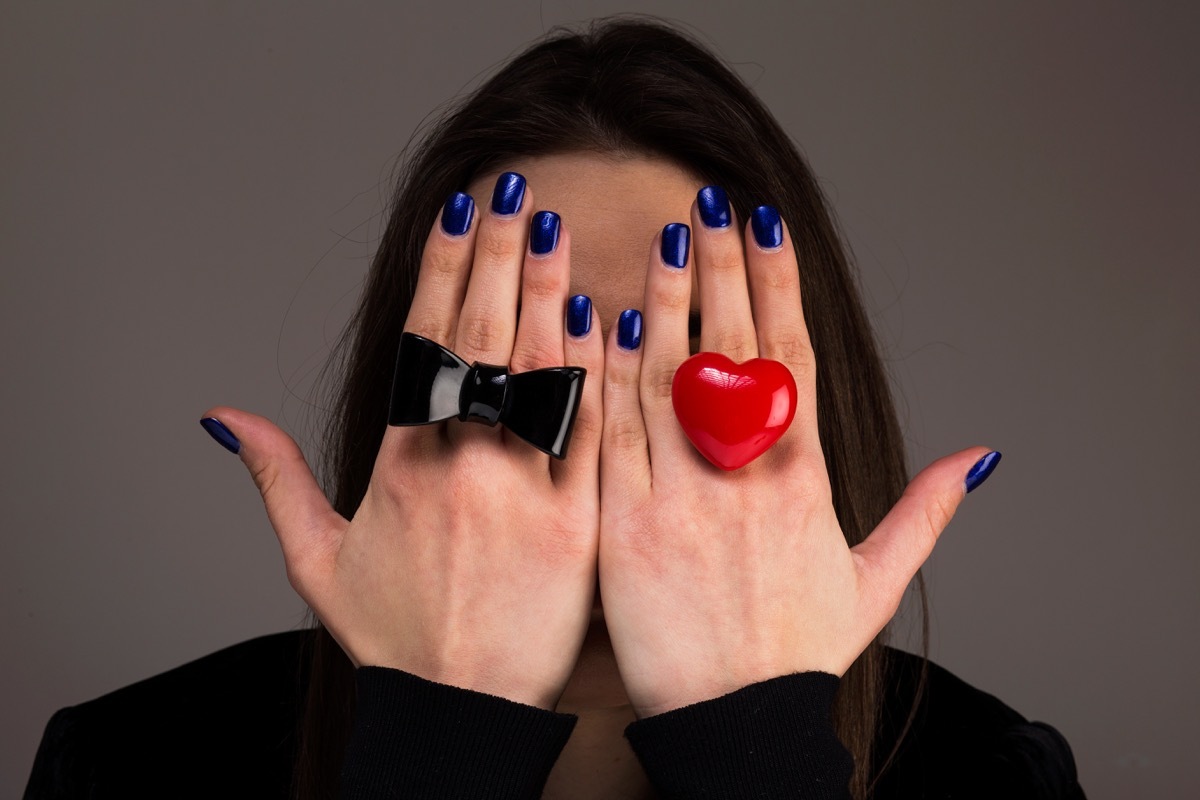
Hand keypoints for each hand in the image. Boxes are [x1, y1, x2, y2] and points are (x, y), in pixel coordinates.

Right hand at [203, 174, 604, 710]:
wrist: (462, 713)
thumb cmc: (395, 640)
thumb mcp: (314, 562)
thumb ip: (273, 480)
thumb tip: (223, 417)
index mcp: (397, 465)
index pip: (423, 343)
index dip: (440, 269)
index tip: (457, 213)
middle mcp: (456, 465)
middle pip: (479, 339)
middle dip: (494, 257)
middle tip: (512, 191)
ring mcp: (518, 490)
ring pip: (535, 372)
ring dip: (544, 293)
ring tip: (553, 228)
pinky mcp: (576, 523)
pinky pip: (589, 435)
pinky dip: (597, 376)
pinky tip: (606, 320)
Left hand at [597, 197, 994, 717]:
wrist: (734, 721)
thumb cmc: (797, 653)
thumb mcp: (875, 582)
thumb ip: (924, 513)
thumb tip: (980, 458)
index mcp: (803, 479)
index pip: (791, 358)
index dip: (777, 287)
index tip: (765, 228)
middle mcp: (744, 476)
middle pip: (731, 350)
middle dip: (720, 271)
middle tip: (708, 206)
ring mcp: (681, 496)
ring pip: (668, 379)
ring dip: (663, 303)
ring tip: (658, 241)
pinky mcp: (625, 525)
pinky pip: (611, 434)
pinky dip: (604, 376)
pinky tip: (597, 324)